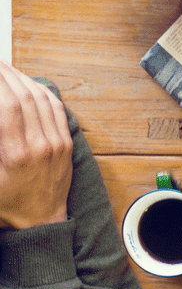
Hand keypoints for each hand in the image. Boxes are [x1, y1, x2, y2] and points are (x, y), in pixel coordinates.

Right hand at [0, 62, 72, 230]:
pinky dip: (42, 91)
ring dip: (23, 79)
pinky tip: (28, 83)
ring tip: (6, 68)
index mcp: (16, 153)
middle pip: (24, 97)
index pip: (8, 105)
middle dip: (6, 75)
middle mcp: (40, 145)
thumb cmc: (7, 202)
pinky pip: (57, 110)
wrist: (41, 221)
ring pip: (42, 99)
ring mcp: (57, 144)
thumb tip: (0, 114)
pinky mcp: (67, 145)